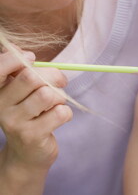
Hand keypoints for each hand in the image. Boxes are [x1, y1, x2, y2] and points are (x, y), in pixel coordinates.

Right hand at [0, 47, 71, 190]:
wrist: (27, 153)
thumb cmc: (29, 115)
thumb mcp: (21, 93)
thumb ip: (21, 71)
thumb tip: (19, 48)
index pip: (0, 67)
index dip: (19, 58)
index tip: (32, 59)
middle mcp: (0, 106)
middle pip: (32, 77)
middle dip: (54, 76)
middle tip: (61, 82)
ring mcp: (15, 122)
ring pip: (48, 95)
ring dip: (61, 97)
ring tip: (58, 104)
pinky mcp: (32, 136)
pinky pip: (60, 113)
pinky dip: (66, 113)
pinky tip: (59, 118)